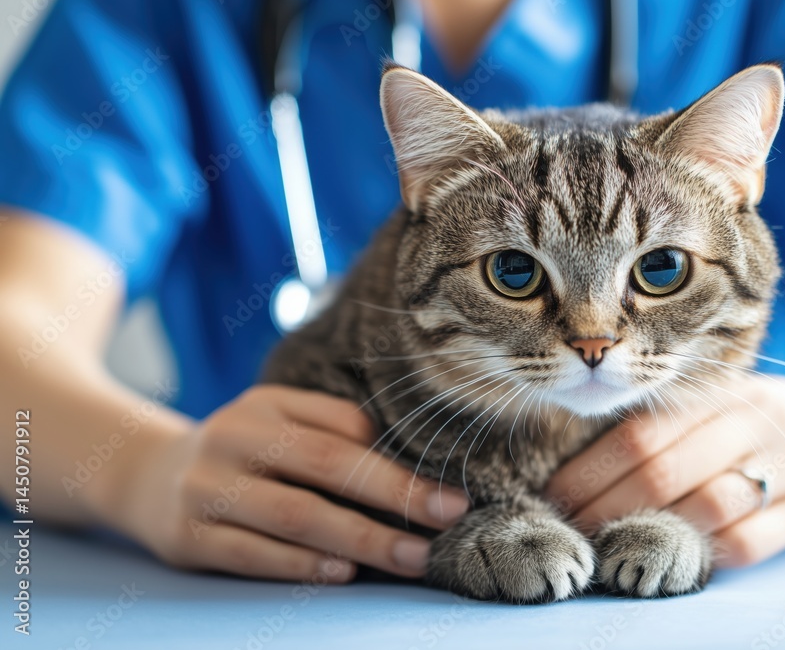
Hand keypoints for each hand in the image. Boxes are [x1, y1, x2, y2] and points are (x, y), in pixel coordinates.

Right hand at [120, 385, 469, 580]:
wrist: (142, 475)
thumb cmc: (240, 451)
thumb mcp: (275, 421)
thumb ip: (330, 429)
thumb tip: (406, 461)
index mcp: (266, 405)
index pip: (343, 426)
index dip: (399, 459)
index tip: (449, 488)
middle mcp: (234, 438)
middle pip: (326, 465)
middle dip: (395, 493)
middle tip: (448, 517)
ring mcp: (206, 488)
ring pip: (294, 514)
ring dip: (361, 538)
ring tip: (412, 557)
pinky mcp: (187, 537)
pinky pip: (252, 552)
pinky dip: (301, 564)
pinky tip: (344, 572)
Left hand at [546, 375, 784, 566]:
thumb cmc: (767, 422)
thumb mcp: (725, 402)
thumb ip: (671, 423)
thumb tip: (580, 463)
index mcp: (721, 390)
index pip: (640, 432)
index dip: (589, 469)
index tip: (552, 494)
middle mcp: (755, 420)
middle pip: (663, 470)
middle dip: (604, 506)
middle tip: (568, 529)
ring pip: (704, 506)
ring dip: (647, 533)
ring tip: (606, 549)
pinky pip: (749, 542)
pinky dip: (702, 554)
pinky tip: (670, 560)